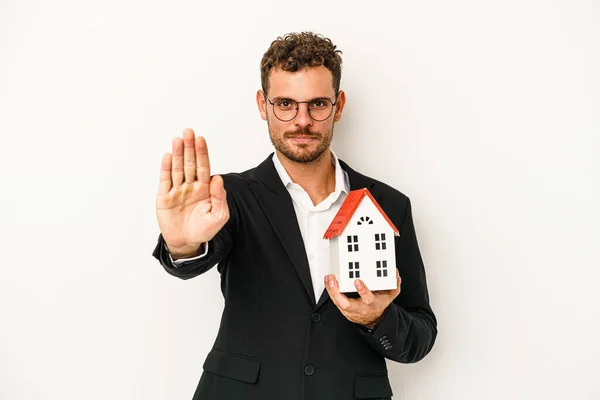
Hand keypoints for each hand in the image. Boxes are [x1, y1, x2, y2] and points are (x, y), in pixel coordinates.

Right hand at [156, 128, 228, 258]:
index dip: (202, 153)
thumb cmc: (203, 229)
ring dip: (177, 154)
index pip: (203, 167)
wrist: (186, 242)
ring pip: (177, 169)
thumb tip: (218, 178)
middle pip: (189, 163)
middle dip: (189, 148)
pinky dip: (166, 168)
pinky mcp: (164, 198)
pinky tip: (168, 156)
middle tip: (189, 131)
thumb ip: (219, 197)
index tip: (201, 140)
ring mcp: (177, 190)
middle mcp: (190, 186)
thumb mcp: (218, 216)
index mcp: (204, 189)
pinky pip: (165, 181)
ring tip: (178, 140)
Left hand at [324, 270, 401, 328]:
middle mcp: (360, 308)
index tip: (357, 281)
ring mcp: (351, 310)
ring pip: (338, 303)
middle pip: (346, 304)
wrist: (375, 319)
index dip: (362, 291)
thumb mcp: (391, 294)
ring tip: (329, 279)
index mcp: (372, 304)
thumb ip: (394, 284)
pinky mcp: (344, 310)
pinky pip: (335, 301)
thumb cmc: (380, 304)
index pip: (368, 299)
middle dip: (337, 292)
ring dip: (331, 290)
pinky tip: (328, 282)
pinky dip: (330, 291)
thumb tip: (394, 273)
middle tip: (333, 280)